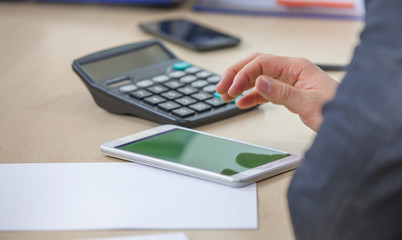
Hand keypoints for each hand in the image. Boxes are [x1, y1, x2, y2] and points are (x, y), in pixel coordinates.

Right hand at [215, 53, 338, 130]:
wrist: (352, 121)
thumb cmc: (338, 110)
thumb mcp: (309, 103)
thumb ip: (283, 92)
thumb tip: (259, 82)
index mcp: (296, 67)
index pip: (261, 63)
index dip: (242, 74)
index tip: (230, 88)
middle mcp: (291, 71)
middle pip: (256, 66)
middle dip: (236, 76)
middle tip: (220, 89)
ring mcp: (289, 81)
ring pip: (257, 78)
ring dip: (240, 86)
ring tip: (226, 95)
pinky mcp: (288, 93)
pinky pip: (265, 91)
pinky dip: (251, 96)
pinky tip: (242, 102)